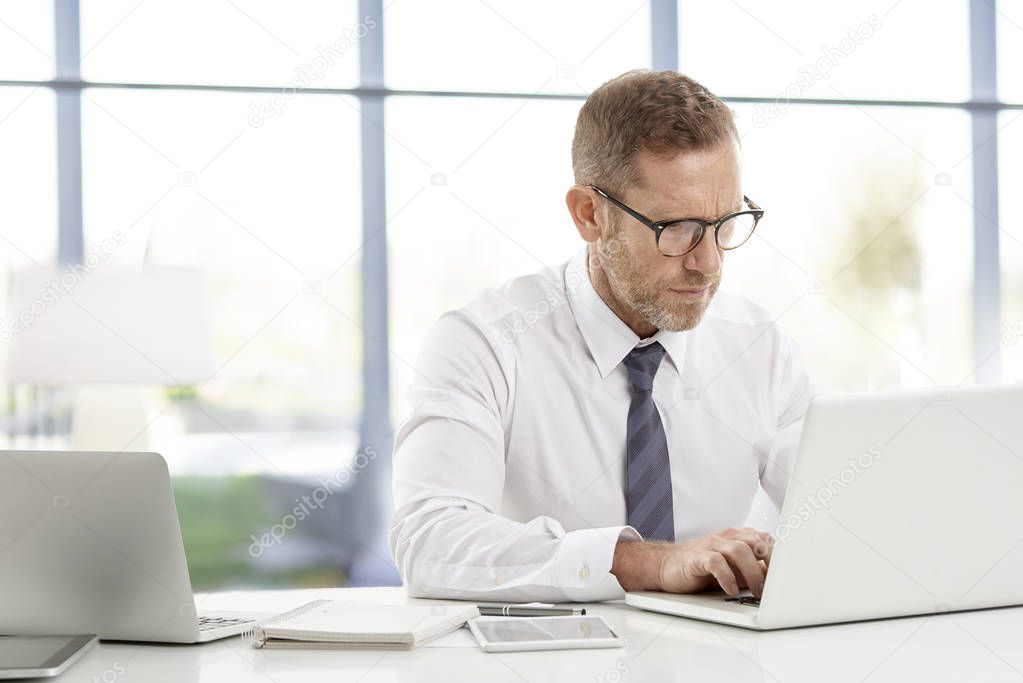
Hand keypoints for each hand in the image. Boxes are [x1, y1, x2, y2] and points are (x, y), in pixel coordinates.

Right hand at [658, 527, 772, 596]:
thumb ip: (754, 571)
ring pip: (739, 550)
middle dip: (770, 563)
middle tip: (776, 586)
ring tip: (757, 592)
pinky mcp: (697, 557)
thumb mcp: (734, 571)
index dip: (779, 556)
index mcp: (737, 537)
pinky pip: (715, 562)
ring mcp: (711, 545)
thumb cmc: (702, 569)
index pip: (765, 539)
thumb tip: (778, 580)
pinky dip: (727, 576)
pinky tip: (731, 590)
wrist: (666, 566)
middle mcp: (726, 538)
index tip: (788, 575)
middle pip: (756, 541)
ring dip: (752, 573)